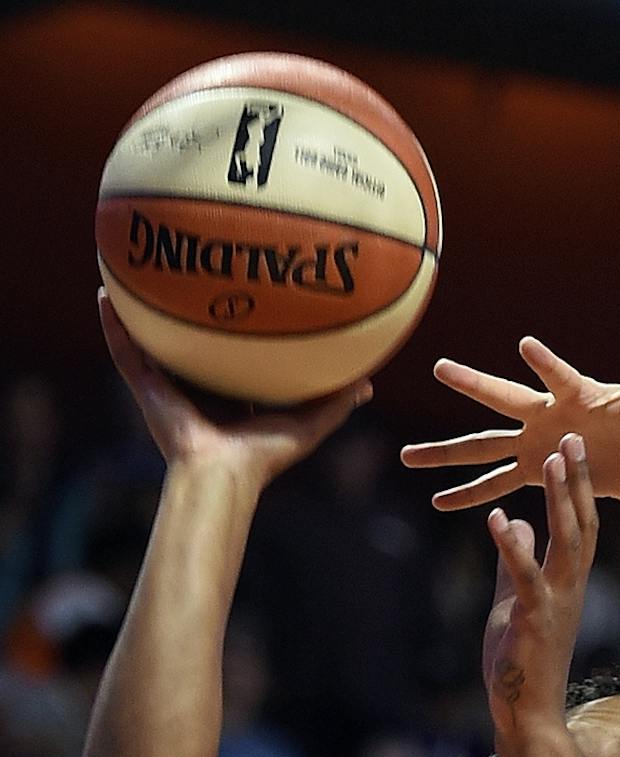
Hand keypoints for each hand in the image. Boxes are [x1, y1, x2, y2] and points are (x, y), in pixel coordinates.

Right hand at [98, 291, 367, 489]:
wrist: (223, 472)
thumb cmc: (265, 455)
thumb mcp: (308, 424)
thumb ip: (335, 404)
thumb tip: (367, 383)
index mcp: (230, 400)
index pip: (231, 362)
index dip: (234, 337)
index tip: (242, 304)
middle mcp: (197, 392)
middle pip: (189, 349)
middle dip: (187, 319)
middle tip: (187, 278)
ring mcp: (168, 390)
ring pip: (151, 345)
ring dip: (141, 314)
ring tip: (134, 275)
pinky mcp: (145, 390)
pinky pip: (124, 350)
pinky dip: (113, 324)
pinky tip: (105, 294)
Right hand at [401, 307, 619, 510]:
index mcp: (576, 393)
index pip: (560, 374)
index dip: (547, 362)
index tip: (527, 347)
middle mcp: (547, 415)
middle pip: (503, 399)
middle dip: (473, 385)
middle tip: (438, 367)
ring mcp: (536, 445)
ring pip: (483, 447)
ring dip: (446, 454)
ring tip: (404, 457)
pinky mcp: (537, 474)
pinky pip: (497, 487)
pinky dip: (470, 497)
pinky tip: (437, 504)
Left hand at [482, 434, 598, 741]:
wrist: (528, 711)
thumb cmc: (523, 661)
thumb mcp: (515, 599)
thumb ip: (514, 561)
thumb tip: (515, 525)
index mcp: (568, 581)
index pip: (579, 525)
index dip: (577, 486)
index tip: (571, 448)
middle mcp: (571, 587)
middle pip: (580, 523)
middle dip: (576, 480)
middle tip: (573, 436)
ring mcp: (556, 602)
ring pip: (564, 542)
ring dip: (558, 500)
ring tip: (549, 461)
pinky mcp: (534, 619)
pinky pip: (525, 576)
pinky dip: (511, 546)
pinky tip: (497, 516)